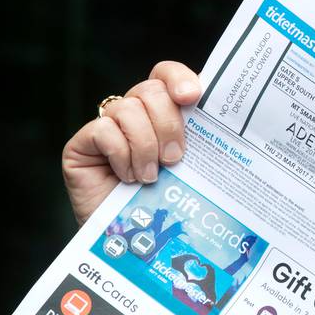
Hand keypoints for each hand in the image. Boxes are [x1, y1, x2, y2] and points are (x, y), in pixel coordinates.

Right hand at [61, 61, 200, 225]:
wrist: (131, 241)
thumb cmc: (165, 200)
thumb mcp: (189, 165)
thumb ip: (201, 140)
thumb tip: (232, 125)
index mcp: (161, 111)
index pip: (166, 74)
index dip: (179, 78)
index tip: (193, 96)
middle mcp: (133, 112)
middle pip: (151, 90)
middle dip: (168, 123)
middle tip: (175, 157)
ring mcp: (105, 126)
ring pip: (128, 109)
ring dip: (145, 146)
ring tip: (150, 176)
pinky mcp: (81, 144)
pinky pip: (104, 130)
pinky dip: (121, 154)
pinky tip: (127, 176)